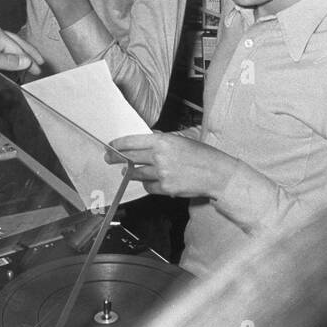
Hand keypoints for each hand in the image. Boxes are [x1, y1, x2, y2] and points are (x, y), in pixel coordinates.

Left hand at [0, 24, 43, 75]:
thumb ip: (9, 61)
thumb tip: (26, 61)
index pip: (19, 47)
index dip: (30, 60)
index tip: (39, 69)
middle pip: (15, 43)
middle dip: (28, 53)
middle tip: (39, 63)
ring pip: (5, 46)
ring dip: (17, 55)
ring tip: (26, 63)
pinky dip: (5, 56)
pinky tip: (6, 62)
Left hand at [107, 132, 238, 197]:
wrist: (217, 174)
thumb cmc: (203, 155)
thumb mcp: (183, 139)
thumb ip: (164, 139)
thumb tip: (149, 138)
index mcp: (163, 141)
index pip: (132, 142)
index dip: (118, 144)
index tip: (111, 146)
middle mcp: (159, 156)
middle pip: (130, 158)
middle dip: (116, 158)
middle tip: (109, 159)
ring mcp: (161, 173)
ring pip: (137, 174)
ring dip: (131, 173)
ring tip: (128, 172)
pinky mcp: (166, 188)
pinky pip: (148, 187)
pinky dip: (147, 184)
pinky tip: (150, 181)